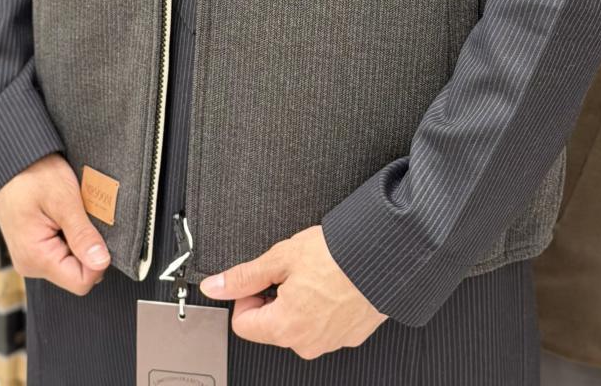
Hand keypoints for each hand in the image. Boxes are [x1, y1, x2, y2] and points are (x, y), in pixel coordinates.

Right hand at [0, 153, 110, 294]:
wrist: (10, 159)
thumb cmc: (32, 174)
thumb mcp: (64, 201)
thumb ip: (82, 235)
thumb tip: (102, 262)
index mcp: (36, 258)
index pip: (81, 282)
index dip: (98, 260)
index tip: (98, 232)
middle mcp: (31, 264)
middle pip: (77, 273)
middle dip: (88, 247)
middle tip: (81, 216)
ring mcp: (31, 256)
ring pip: (72, 261)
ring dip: (80, 239)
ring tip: (71, 213)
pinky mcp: (34, 247)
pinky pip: (62, 250)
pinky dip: (70, 234)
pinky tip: (65, 215)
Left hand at [199, 225, 387, 359]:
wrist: (385, 256)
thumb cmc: (339, 255)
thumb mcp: (281, 257)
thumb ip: (244, 276)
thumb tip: (215, 286)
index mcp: (285, 328)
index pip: (243, 324)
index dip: (246, 296)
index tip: (260, 278)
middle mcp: (307, 344)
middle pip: (270, 325)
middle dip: (274, 297)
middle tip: (291, 270)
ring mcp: (330, 343)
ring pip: (298, 324)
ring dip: (298, 300)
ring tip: (315, 273)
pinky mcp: (349, 335)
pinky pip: (323, 324)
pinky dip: (321, 305)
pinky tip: (331, 282)